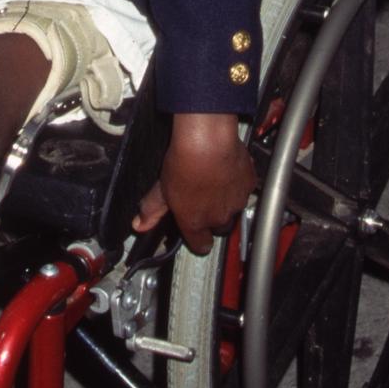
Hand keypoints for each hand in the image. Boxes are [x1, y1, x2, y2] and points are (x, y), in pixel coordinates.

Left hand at [134, 113, 255, 254]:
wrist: (208, 142)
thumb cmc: (185, 163)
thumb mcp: (162, 188)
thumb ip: (152, 210)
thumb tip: (140, 224)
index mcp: (195, 222)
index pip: (201, 246)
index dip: (199, 239)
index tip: (197, 232)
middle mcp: (218, 217)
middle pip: (219, 227)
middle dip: (214, 217)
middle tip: (204, 199)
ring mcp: (235, 202)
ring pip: (233, 208)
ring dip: (226, 199)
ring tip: (214, 180)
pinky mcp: (248, 185)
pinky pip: (244, 189)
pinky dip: (237, 182)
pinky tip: (226, 169)